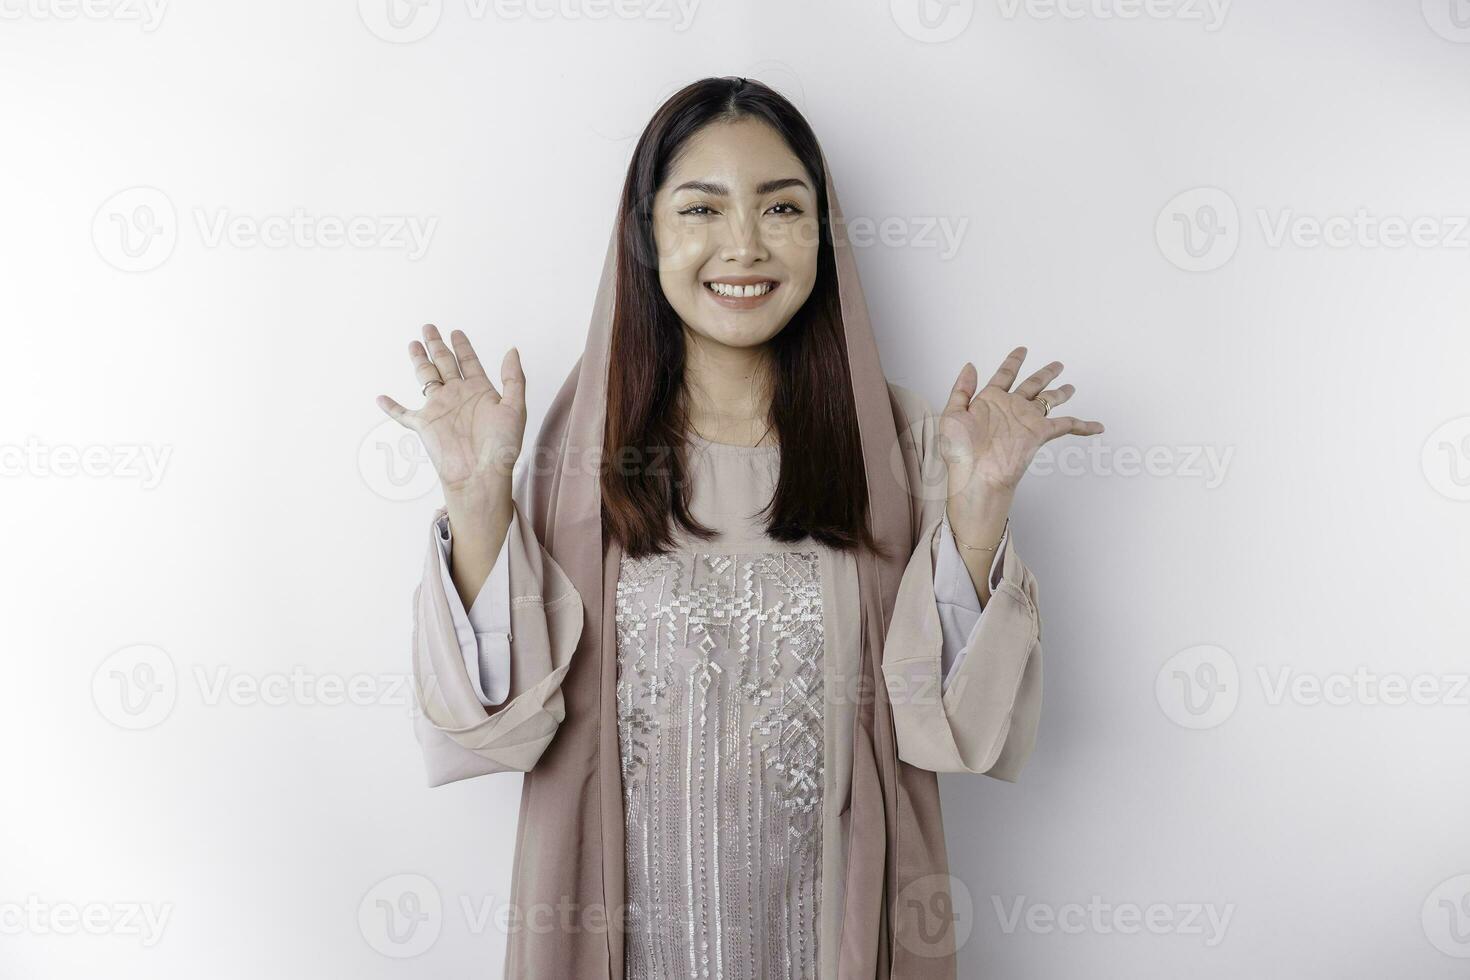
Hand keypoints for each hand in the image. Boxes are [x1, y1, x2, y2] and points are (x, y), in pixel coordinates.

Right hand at [376, 324, 525, 501]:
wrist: (480, 475)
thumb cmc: (502, 447)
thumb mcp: (515, 408)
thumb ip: (514, 378)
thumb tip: (512, 350)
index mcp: (479, 391)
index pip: (469, 362)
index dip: (463, 346)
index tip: (456, 332)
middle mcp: (457, 396)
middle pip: (444, 363)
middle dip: (436, 344)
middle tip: (428, 327)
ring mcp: (439, 408)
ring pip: (425, 377)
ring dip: (418, 360)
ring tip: (413, 344)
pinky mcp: (423, 424)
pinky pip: (403, 413)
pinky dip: (391, 407)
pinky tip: (381, 398)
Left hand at [939, 346, 1103, 504]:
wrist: (976, 477)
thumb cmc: (960, 452)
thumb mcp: (952, 415)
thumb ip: (961, 389)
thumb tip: (970, 365)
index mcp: (989, 401)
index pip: (1004, 375)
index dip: (1013, 361)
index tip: (1022, 350)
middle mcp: (1010, 408)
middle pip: (1032, 385)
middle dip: (1044, 374)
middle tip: (1057, 365)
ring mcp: (1026, 420)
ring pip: (1048, 400)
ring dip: (1060, 393)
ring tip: (1071, 386)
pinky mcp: (1039, 433)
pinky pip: (1066, 425)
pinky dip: (1083, 425)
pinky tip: (1097, 426)